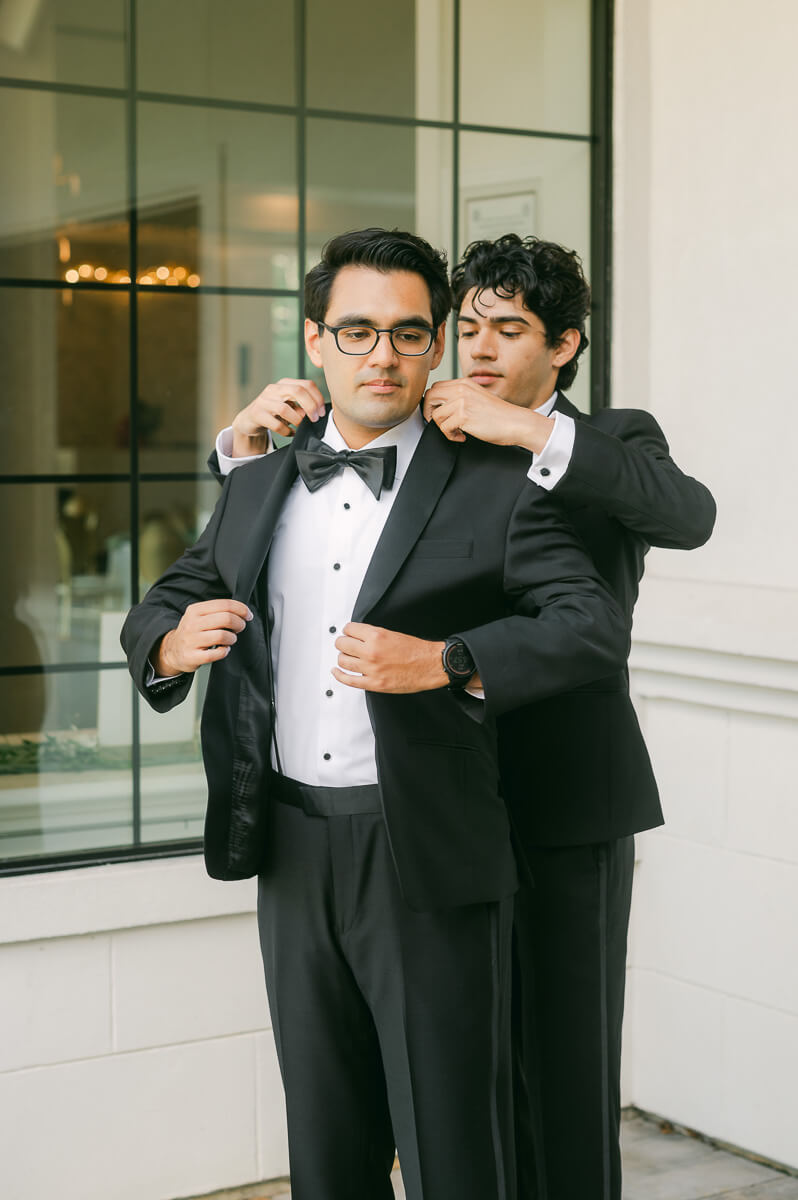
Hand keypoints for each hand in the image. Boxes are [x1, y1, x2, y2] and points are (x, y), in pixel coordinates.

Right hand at [154, 599, 252, 674]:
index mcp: (195, 610)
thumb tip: (242, 611)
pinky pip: (216, 654)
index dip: (241, 609)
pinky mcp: (192, 656)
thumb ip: (217, 611)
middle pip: (226, 619)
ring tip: (230, 639)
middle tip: (239, 628)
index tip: (248, 615)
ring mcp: (191, 640)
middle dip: (239, 624)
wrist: (172, 650)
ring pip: (223, 636)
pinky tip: (223, 650)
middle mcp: (192, 623)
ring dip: (232, 638)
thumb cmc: (193, 632)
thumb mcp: (199, 616)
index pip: (224, 604)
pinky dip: (224, 652)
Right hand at [231, 379, 325, 456]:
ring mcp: (263, 401)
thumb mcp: (289, 405)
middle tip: (315, 419)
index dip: (318, 398)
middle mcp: (273, 389)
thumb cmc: (273, 412)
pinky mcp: (257, 414)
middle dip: (310, 406)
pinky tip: (289, 433)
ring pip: (285, 409)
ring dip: (297, 420)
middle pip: (297, 391)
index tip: (322, 412)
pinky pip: (276, 424)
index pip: (306, 384)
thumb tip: (314, 412)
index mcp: (284, 384)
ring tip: (299, 427)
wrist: (249, 420)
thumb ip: (302, 405)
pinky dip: (286, 431)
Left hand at [332, 623, 447, 692]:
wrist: (429, 666)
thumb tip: (357, 636)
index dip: (348, 630)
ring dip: (342, 657)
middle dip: (343, 643)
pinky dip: (339, 675)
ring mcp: (371, 669)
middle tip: (347, 644)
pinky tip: (336, 671)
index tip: (349, 633)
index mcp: (376, 636)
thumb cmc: (416, 651)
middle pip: (342, 644)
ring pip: (342, 661)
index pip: (349, 629)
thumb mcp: (393, 634)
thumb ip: (373, 635)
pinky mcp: (373, 683)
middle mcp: (371, 652)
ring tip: (347, 656)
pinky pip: (348, 680)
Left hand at [424, 378, 553, 452]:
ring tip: (457, 432)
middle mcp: (461, 389)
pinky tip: (463, 436)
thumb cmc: (499, 415)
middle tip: (441, 424)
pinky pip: (444, 428)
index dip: (433, 402)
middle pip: (429, 396)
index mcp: (464, 383)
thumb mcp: (477, 398)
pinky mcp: (463, 415)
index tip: (439, 414)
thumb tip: (441, 407)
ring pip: (435, 415)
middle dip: (430, 412)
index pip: (436, 387)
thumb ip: (461, 398)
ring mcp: (462, 401)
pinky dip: (451, 436)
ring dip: (443, 427)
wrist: (516, 423)